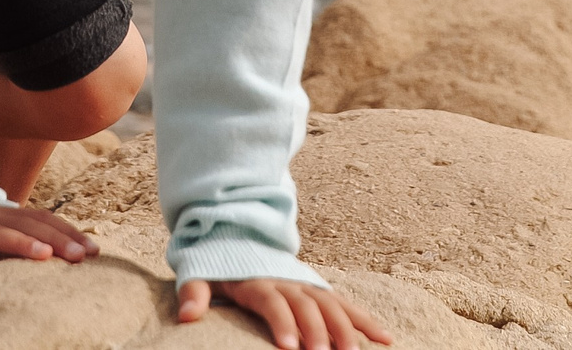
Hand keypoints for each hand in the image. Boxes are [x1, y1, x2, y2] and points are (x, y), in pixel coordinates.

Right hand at [0, 203, 98, 276]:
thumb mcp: (1, 232)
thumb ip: (28, 236)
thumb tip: (74, 253)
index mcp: (6, 215)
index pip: (43, 220)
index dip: (68, 232)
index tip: (94, 251)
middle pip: (25, 226)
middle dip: (55, 239)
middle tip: (78, 256)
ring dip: (17, 244)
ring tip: (42, 256)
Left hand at [176, 278, 393, 349]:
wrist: (238, 232)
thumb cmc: (218, 264)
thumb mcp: (199, 272)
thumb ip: (193, 293)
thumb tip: (186, 316)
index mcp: (258, 281)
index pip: (272, 303)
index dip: (282, 323)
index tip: (288, 347)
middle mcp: (287, 282)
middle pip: (307, 307)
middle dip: (317, 333)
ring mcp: (306, 285)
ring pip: (332, 306)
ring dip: (346, 329)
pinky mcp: (319, 291)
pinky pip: (346, 305)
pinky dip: (366, 320)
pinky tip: (386, 339)